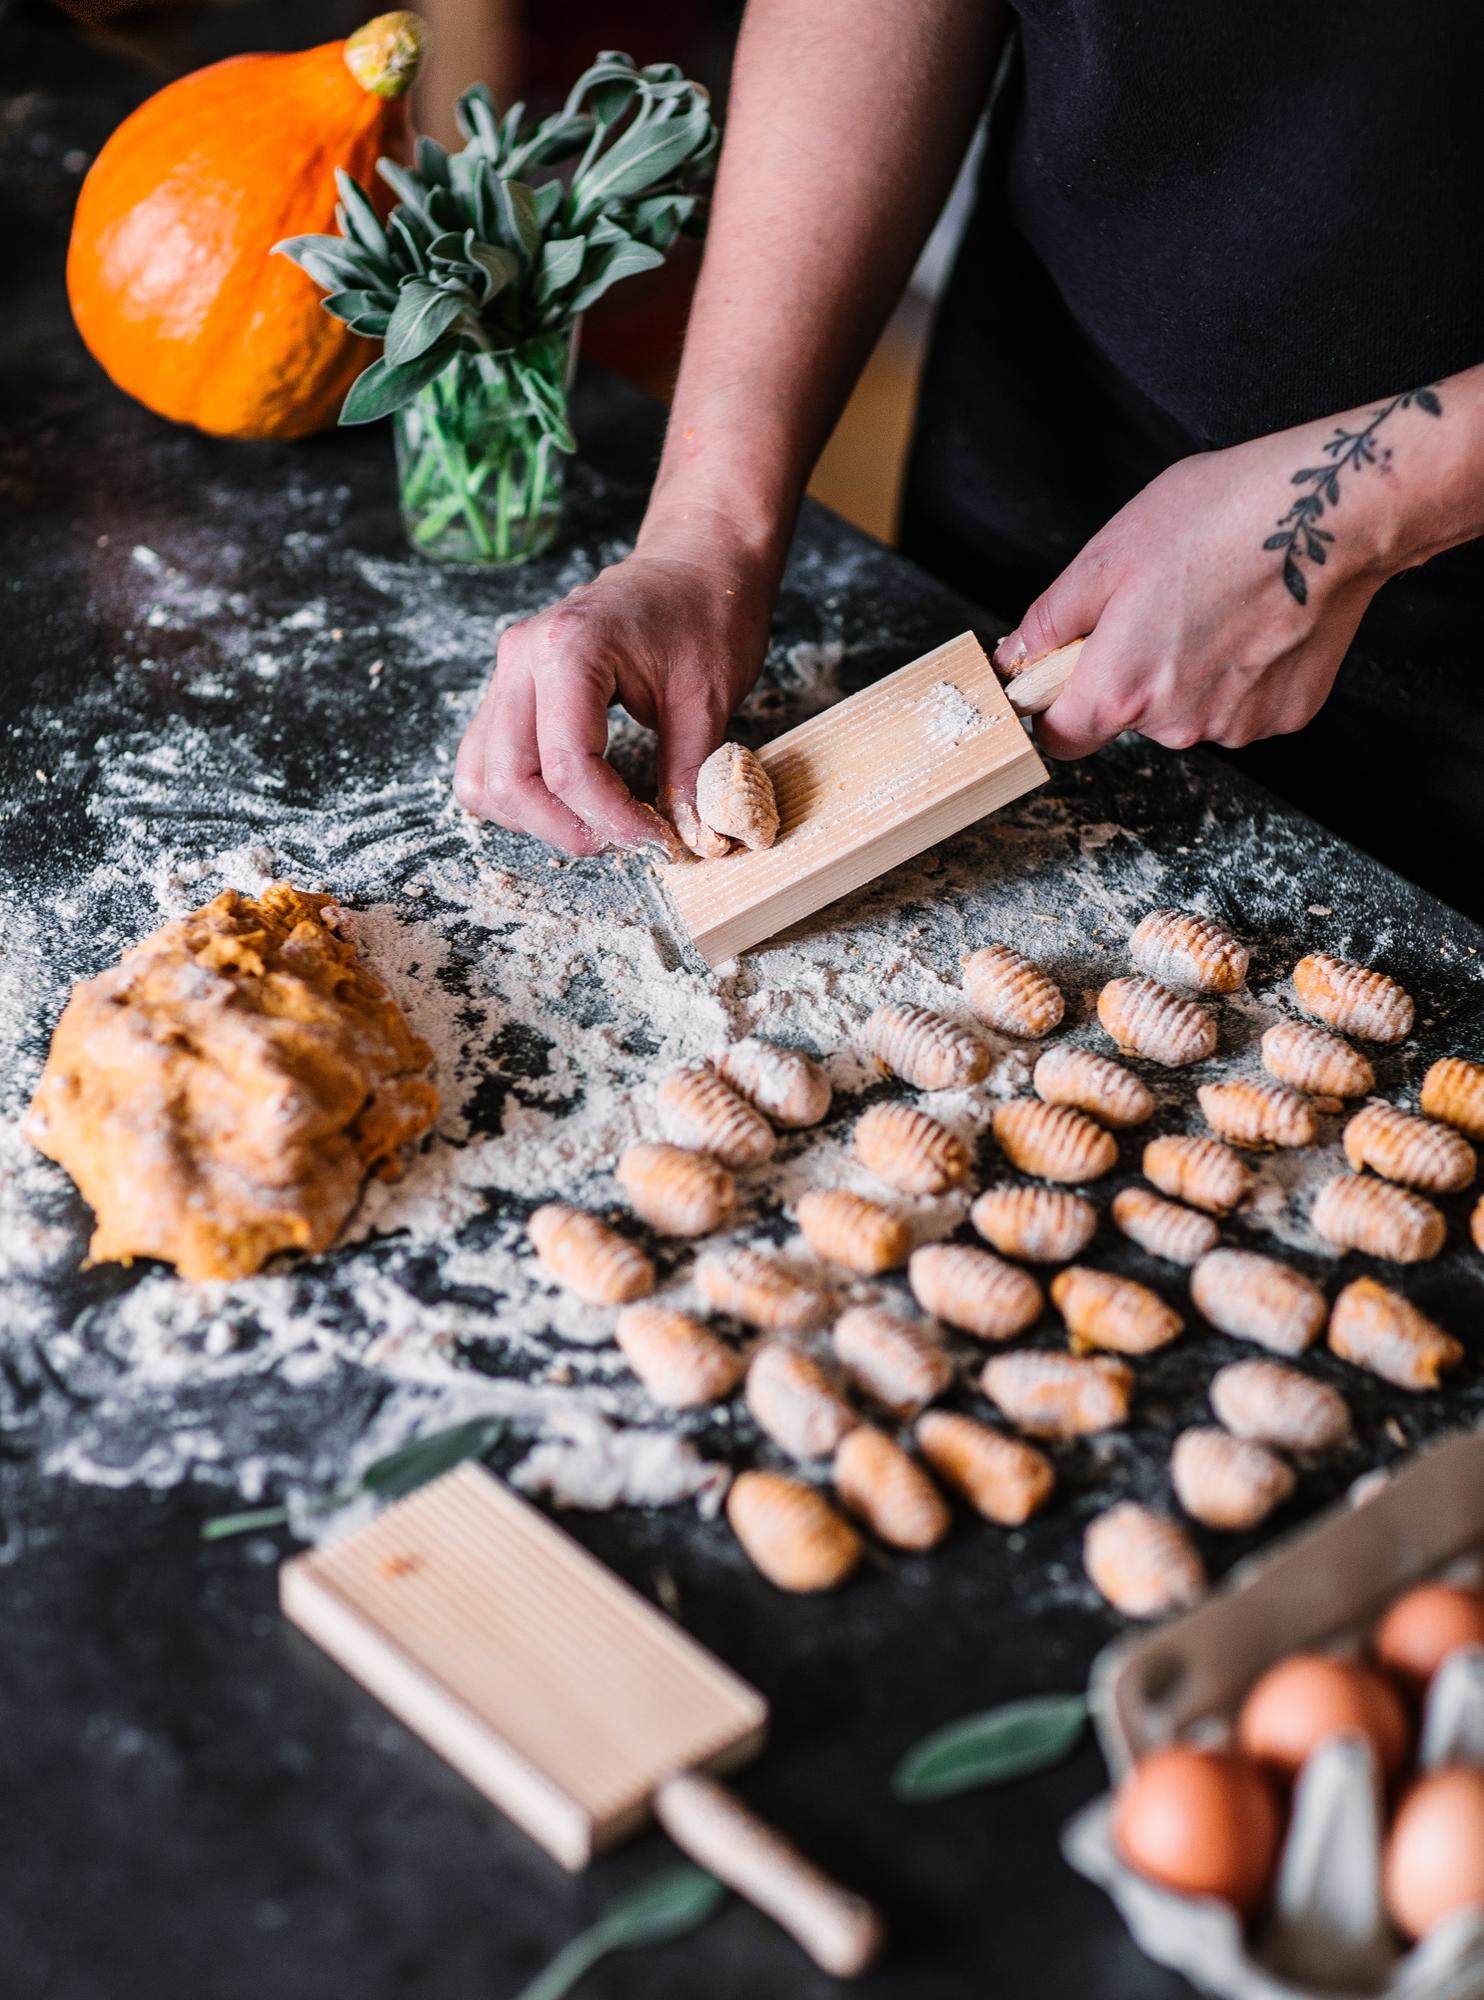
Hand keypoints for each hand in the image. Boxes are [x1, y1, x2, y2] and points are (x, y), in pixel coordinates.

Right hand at [454, 508, 776, 855]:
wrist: (693, 562)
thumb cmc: (704, 611)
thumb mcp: (709, 698)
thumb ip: (690, 774)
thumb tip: (689, 840)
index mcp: (569, 650)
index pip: (567, 767)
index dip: (611, 820)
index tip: (659, 840)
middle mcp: (522, 659)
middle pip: (508, 779)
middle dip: (566, 828)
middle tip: (625, 841)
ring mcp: (508, 672)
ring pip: (482, 776)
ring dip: (534, 818)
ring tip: (598, 823)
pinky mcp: (511, 688)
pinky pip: (486, 758)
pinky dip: (518, 794)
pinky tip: (568, 801)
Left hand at [993, 423, 1401, 759]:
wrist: (1334, 511)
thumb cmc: (1220, 518)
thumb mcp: (1108, 554)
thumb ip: (1051, 620)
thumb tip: (1016, 657)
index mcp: (1120, 690)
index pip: (1061, 739)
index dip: (1056, 705)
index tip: (1069, 671)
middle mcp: (1176, 726)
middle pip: (1129, 718)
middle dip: (1133, 672)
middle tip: (1163, 604)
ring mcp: (1236, 726)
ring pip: (1188, 712)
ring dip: (1191, 672)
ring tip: (1218, 603)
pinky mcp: (1285, 716)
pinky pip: (1242, 704)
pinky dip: (1243, 672)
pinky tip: (1257, 620)